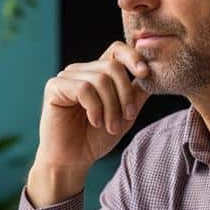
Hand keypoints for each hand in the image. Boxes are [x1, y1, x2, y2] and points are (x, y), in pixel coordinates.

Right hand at [28, 41, 149, 205]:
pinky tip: (95, 122)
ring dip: (111, 107)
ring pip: (100, 80)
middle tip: (126, 118)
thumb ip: (137, 94)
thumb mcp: (125, 114)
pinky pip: (83, 89)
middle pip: (113, 67)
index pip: (117, 50)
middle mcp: (81, 71)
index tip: (145, 73)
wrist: (73, 160)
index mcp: (97, 73)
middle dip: (125, 95)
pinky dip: (95, 108)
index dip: (133, 56)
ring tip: (110, 126)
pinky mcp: (54, 87)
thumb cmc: (95, 138)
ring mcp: (66, 77)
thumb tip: (154, 75)